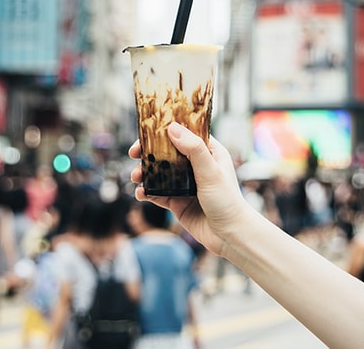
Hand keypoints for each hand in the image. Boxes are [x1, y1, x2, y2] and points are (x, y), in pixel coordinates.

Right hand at [129, 122, 248, 255]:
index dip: (164, 131)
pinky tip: (141, 193)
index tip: (146, 132)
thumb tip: (172, 127)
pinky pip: (157, 193)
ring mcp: (185, 184)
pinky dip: (146, 192)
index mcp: (208, 152)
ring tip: (136, 177)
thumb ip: (193, 149)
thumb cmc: (227, 201)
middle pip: (166, 152)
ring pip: (158, 173)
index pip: (184, 134)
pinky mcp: (177, 202)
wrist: (229, 235)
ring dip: (144, 172)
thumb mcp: (211, 171)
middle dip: (148, 152)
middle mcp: (195, 166)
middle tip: (134, 153)